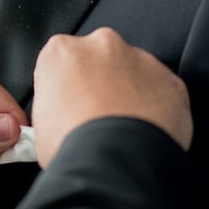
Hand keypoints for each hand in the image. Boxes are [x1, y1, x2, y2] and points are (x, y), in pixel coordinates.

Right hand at [32, 28, 192, 167]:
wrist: (115, 163)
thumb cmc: (71, 145)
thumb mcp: (36, 128)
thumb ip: (47, 111)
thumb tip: (55, 124)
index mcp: (62, 51)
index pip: (60, 65)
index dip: (64, 91)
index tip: (67, 110)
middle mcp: (103, 45)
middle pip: (99, 61)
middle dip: (99, 85)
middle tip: (96, 121)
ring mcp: (141, 60)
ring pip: (134, 75)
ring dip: (129, 96)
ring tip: (123, 134)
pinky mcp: (171, 81)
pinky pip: (163, 94)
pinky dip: (157, 112)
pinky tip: (146, 136)